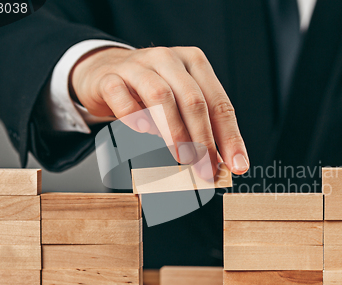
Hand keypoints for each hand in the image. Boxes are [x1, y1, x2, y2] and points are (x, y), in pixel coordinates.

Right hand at [70, 46, 249, 177]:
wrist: (104, 70)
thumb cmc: (149, 90)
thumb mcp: (179, 99)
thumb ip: (199, 124)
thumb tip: (217, 161)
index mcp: (194, 63)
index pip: (219, 103)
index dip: (230, 137)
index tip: (237, 165)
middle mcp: (168, 59)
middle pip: (193, 100)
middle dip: (203, 140)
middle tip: (206, 169)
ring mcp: (137, 66)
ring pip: (161, 96)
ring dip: (175, 132)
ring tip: (182, 158)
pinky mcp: (109, 77)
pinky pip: (122, 96)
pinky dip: (134, 116)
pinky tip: (143, 131)